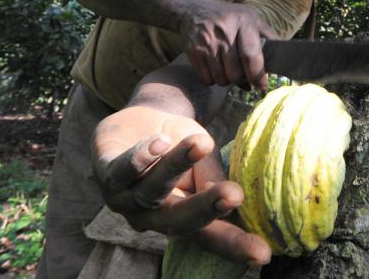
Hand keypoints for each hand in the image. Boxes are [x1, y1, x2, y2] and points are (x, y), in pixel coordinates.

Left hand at [92, 106, 271, 265]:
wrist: (147, 115)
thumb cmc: (181, 144)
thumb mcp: (204, 162)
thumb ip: (212, 181)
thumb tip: (234, 202)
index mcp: (181, 218)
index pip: (210, 236)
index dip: (235, 246)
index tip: (263, 254)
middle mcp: (151, 216)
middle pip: (179, 221)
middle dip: (206, 208)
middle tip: (235, 195)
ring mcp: (125, 198)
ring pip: (151, 191)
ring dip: (175, 168)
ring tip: (201, 144)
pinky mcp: (105, 172)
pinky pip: (121, 170)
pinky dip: (141, 158)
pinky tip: (159, 143)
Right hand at [178, 0, 276, 89]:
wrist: (193, 10)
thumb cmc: (229, 16)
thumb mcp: (251, 17)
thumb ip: (268, 35)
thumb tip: (284, 54)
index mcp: (243, 22)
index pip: (251, 55)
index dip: (258, 75)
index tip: (261, 85)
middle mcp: (224, 33)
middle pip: (235, 73)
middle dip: (242, 79)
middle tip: (243, 74)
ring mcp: (206, 43)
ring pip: (221, 79)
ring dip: (228, 80)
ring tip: (229, 69)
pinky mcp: (193, 52)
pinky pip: (207, 79)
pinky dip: (213, 79)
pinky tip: (216, 67)